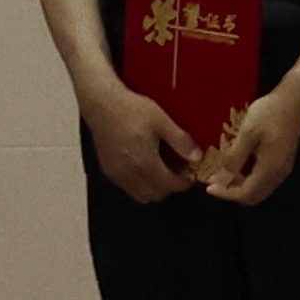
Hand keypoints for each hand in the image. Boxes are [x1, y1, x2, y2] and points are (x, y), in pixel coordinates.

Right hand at [77, 81, 192, 202]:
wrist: (102, 104)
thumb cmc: (133, 110)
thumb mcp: (162, 121)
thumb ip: (180, 141)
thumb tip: (197, 158)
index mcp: (145, 163)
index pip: (170, 185)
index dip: (184, 183)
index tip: (191, 174)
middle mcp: (130, 174)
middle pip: (156, 195)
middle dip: (169, 187)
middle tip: (177, 170)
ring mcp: (117, 174)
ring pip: (140, 194)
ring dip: (154, 188)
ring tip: (161, 169)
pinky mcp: (108, 170)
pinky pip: (128, 187)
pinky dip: (139, 184)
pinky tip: (143, 166)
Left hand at [199, 90, 299, 208]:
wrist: (294, 100)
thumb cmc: (270, 114)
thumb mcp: (247, 134)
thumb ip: (235, 158)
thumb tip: (222, 177)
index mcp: (269, 169)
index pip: (245, 193)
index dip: (226, 193)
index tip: (208, 187)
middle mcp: (278, 174)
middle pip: (254, 196)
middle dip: (233, 193)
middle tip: (216, 181)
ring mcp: (282, 168)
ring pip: (259, 189)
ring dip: (241, 186)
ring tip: (224, 173)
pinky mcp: (282, 161)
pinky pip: (264, 179)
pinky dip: (249, 179)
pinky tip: (238, 165)